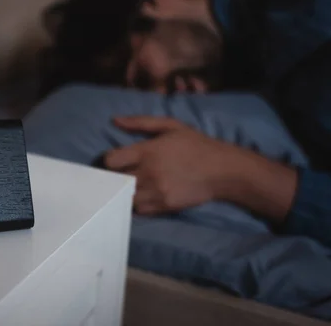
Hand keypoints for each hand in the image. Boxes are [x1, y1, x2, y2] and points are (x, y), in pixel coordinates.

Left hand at [103, 116, 298, 219]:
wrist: (223, 170)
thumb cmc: (195, 144)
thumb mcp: (170, 126)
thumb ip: (140, 122)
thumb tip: (114, 121)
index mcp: (148, 151)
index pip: (111, 161)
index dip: (110, 161)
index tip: (115, 160)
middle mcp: (149, 173)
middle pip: (115, 181)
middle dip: (113, 178)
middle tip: (118, 175)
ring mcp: (156, 192)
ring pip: (125, 197)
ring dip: (124, 192)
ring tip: (128, 186)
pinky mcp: (164, 206)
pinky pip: (139, 210)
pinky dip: (136, 204)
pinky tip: (141, 196)